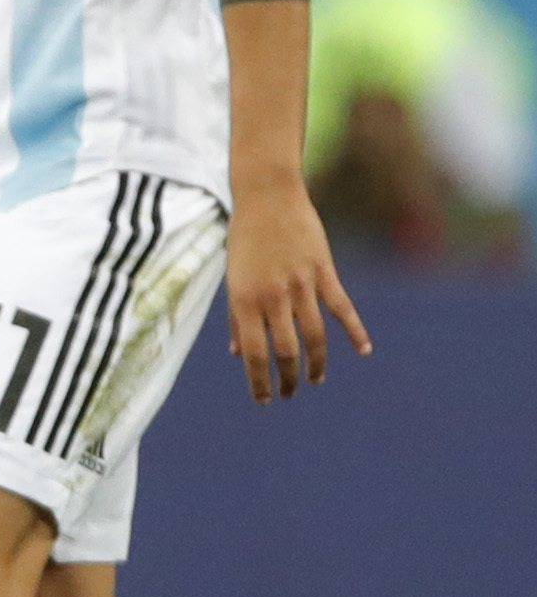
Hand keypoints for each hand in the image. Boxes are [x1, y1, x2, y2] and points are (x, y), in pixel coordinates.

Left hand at [220, 180, 371, 402]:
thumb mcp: (232, 279)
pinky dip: (355, 330)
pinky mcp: (324, 272)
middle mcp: (273, 296)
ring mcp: (301, 284)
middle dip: (288, 378)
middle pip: (287, 350)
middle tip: (290, 393)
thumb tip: (236, 354)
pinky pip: (342, 308)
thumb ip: (235, 318)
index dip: (260, 380)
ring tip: (315, 379)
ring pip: (315, 335)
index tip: (264, 399)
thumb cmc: (244, 240)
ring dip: (317, 363)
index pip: (254, 353)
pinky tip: (363, 350)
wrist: (267, 197)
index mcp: (244, 300)